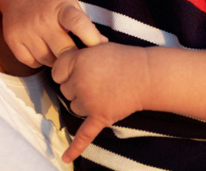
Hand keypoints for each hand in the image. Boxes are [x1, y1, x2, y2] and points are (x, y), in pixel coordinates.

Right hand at [0, 0, 105, 66]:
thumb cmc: (52, 0)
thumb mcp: (69, 3)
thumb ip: (84, 24)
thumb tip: (103, 44)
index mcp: (60, 7)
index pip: (77, 23)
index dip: (90, 36)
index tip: (101, 46)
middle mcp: (42, 19)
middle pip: (64, 49)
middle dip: (74, 56)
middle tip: (80, 58)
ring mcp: (26, 30)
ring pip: (48, 60)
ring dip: (57, 60)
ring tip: (60, 50)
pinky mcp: (13, 40)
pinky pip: (32, 63)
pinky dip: (40, 61)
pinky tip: (43, 49)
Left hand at [52, 43, 149, 162]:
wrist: (148, 75)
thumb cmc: (124, 59)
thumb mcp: (98, 46)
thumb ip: (78, 56)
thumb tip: (65, 67)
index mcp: (78, 62)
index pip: (57, 72)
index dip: (69, 70)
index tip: (84, 68)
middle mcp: (80, 82)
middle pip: (65, 91)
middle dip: (78, 86)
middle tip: (100, 79)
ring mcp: (89, 101)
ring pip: (75, 107)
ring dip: (85, 103)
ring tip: (106, 92)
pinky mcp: (100, 117)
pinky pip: (84, 135)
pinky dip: (75, 148)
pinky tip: (65, 159)